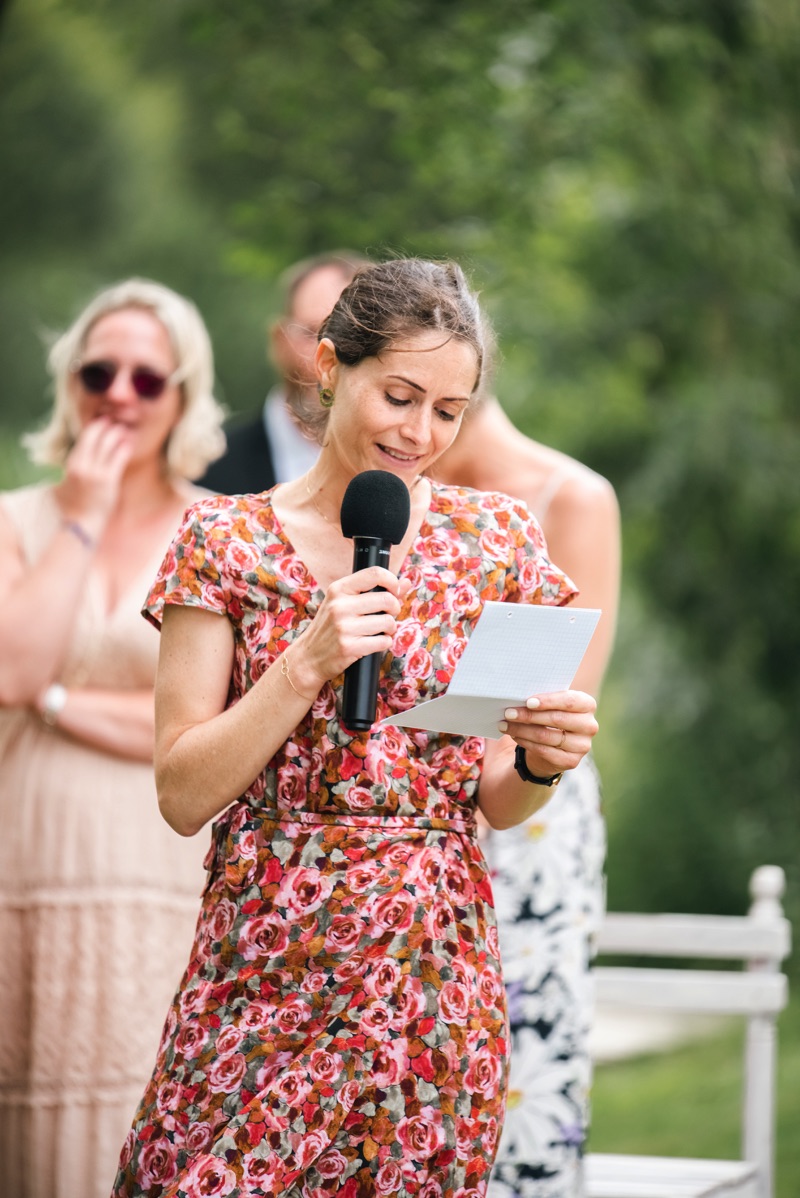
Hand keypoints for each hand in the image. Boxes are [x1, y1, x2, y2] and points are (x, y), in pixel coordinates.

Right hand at [55, 416, 135, 537]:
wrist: (82, 523)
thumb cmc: (74, 505)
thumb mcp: (64, 482)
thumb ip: (67, 469)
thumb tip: (68, 460)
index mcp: (71, 463)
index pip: (83, 437)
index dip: (94, 426)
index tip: (101, 421)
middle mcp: (82, 465)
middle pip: (94, 436)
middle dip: (105, 425)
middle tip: (114, 420)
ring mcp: (95, 472)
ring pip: (107, 444)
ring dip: (116, 433)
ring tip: (123, 430)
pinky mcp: (108, 480)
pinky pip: (118, 458)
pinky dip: (124, 448)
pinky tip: (128, 444)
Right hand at [287, 567, 412, 696]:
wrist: (309, 657)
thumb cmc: (330, 628)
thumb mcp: (345, 603)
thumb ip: (375, 591)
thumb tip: (406, 582)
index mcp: (338, 589)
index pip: (375, 573)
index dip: (392, 581)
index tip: (394, 591)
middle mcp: (339, 605)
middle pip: (387, 600)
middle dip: (394, 610)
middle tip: (387, 616)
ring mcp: (343, 627)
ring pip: (388, 622)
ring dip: (389, 629)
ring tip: (379, 631)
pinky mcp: (349, 647)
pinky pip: (383, 642)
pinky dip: (384, 643)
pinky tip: (373, 643)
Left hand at [499, 689, 598, 778]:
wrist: (554, 745)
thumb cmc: (551, 717)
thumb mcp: (551, 705)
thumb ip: (542, 700)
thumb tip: (517, 698)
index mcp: (587, 705)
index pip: (569, 701)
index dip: (548, 701)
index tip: (528, 702)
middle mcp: (589, 726)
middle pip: (557, 719)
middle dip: (529, 715)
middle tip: (509, 713)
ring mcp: (582, 746)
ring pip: (547, 736)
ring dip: (522, 729)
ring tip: (505, 724)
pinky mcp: (571, 761)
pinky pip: (543, 751)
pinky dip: (525, 742)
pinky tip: (514, 735)